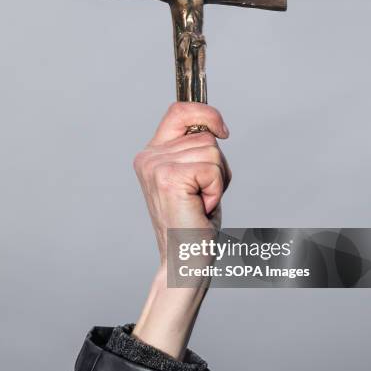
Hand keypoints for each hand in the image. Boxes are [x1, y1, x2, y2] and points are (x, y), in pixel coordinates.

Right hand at [134, 102, 230, 261]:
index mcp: (151, 154)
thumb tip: (215, 126)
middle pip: (204, 135)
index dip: (205, 112)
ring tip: (200, 202)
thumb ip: (194, 150)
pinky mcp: (169, 178)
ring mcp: (156, 167)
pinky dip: (215, 190)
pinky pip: (213, 168)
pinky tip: (200, 208)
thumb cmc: (193, 223)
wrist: (183, 260)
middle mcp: (148, 157)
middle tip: (202, 194)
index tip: (222, 130)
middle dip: (216, 165)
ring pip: (211, 151)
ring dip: (217, 180)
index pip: (178, 111)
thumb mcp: (193, 178)